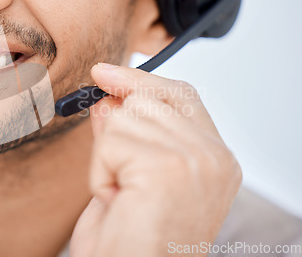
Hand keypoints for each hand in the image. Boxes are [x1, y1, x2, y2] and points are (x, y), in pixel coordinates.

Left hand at [70, 63, 241, 256]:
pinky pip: (111, 142)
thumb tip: (107, 97)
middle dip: (117, 136)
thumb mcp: (128, 176)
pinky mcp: (169, 167)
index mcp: (215, 160)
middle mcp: (214, 158)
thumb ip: (124, 133)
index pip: (180, 96)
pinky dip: (100, 174)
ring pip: (124, 117)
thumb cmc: (131, 240)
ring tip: (123, 196)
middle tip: (122, 181)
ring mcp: (196, 161)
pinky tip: (117, 203)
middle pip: (146, 100)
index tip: (104, 74)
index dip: (139, 81)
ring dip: (108, 159)